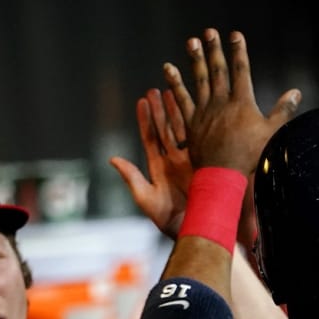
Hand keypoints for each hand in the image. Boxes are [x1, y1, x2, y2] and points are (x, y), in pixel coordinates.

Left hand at [110, 88, 193, 238]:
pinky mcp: (205, 163)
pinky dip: (196, 123)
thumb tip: (112, 159)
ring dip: (177, 111)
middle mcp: (174, 162)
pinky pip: (199, 139)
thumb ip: (132, 178)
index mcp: (158, 168)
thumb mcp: (147, 199)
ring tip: (173, 90)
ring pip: (182, 130)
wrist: (197, 229)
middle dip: (161, 110)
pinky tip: (195, 107)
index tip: (141, 101)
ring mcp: (190, 161)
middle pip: (166, 129)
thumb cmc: (169, 220)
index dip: (145, 120)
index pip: (150, 138)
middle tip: (155, 89)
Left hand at [176, 28, 299, 173]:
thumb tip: (295, 93)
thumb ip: (283, 110)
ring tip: (192, 42)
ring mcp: (205, 110)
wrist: (223, 174)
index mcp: (242, 102)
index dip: (239, 51)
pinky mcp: (192, 121)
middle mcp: (222, 102)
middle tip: (209, 32)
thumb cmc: (249, 156)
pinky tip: (169, 69)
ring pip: (199, 79)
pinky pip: (181, 98)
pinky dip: (175, 83)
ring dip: (195, 59)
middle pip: (218, 70)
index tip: (235, 36)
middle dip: (215, 49)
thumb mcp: (272, 133)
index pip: (241, 70)